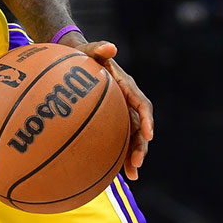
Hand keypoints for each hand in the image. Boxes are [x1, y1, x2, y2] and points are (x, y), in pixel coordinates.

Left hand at [67, 39, 153, 179]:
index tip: (148, 133)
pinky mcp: (108, 122)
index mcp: (127, 88)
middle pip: (139, 128)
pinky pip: (115, 140)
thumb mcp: (88, 50)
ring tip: (131, 176)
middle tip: (136, 163)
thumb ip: (98, 48)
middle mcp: (126, 103)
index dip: (146, 120)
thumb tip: (110, 47)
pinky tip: (113, 174)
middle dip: (141, 146)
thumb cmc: (82, 55)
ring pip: (130, 138)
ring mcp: (119, 114)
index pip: (142, 105)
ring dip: (132, 157)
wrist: (74, 60)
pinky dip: (116, 156)